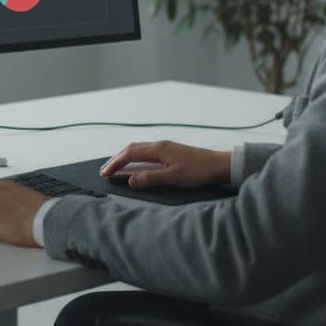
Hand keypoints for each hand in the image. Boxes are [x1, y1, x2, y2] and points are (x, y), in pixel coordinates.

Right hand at [99, 140, 230, 189]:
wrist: (220, 165)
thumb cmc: (198, 172)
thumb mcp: (172, 178)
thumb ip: (150, 179)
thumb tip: (130, 180)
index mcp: (158, 149)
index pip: (130, 154)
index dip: (115, 163)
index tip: (105, 173)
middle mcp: (160, 145)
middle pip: (132, 148)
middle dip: (117, 158)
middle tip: (106, 170)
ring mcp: (166, 147)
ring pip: (140, 149)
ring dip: (126, 157)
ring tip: (117, 167)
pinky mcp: (172, 152)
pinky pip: (148, 152)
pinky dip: (137, 158)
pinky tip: (138, 165)